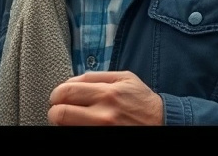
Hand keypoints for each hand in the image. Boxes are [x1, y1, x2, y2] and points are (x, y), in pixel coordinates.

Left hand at [47, 71, 163, 125]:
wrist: (162, 122)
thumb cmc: (141, 100)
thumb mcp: (124, 78)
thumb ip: (95, 77)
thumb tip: (70, 81)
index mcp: (107, 93)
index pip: (66, 91)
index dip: (56, 94)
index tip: (58, 97)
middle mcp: (103, 114)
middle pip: (60, 113)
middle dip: (55, 110)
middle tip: (58, 110)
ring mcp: (102, 130)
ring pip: (66, 127)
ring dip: (63, 123)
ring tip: (70, 118)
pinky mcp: (103, 139)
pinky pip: (78, 134)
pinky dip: (74, 129)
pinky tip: (81, 125)